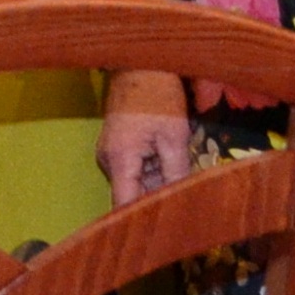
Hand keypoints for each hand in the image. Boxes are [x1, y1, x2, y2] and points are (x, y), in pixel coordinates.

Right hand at [96, 71, 191, 209]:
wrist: (140, 61)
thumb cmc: (158, 94)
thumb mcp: (174, 135)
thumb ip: (176, 171)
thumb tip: (182, 199)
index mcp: (120, 159)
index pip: (125, 204)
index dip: (142, 220)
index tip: (163, 232)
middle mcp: (109, 160)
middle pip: (132, 193)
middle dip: (156, 200)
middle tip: (185, 208)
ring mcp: (111, 152)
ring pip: (136, 181)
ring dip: (157, 183)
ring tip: (183, 183)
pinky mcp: (118, 146)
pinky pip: (135, 167)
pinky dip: (153, 169)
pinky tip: (173, 164)